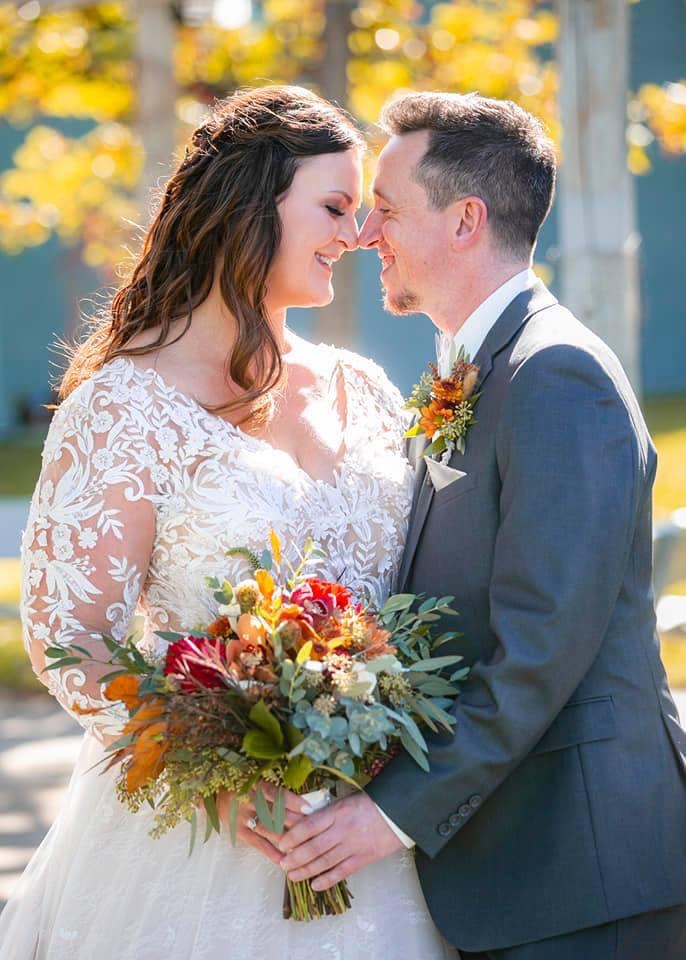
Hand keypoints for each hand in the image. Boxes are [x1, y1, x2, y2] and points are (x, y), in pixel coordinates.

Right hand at [216, 782, 307, 865]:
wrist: (214, 793)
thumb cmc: (241, 784)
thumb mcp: (256, 779)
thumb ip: (274, 789)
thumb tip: (301, 802)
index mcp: (255, 784)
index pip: (277, 794)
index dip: (293, 801)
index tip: (309, 809)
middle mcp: (249, 801)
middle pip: (275, 814)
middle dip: (294, 824)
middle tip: (313, 832)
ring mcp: (242, 817)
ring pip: (268, 830)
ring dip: (286, 840)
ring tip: (303, 849)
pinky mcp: (238, 831)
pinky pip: (257, 843)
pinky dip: (270, 852)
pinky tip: (283, 859)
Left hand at [278, 791, 403, 889]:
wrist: (398, 813)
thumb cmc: (369, 803)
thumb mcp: (344, 801)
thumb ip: (325, 812)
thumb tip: (300, 820)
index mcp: (337, 812)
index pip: (308, 826)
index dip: (292, 836)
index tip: (281, 843)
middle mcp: (342, 830)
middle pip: (313, 847)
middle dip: (295, 858)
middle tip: (282, 864)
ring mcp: (353, 846)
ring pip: (324, 862)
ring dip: (306, 871)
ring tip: (292, 876)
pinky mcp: (363, 859)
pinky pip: (341, 872)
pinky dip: (327, 880)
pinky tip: (315, 885)